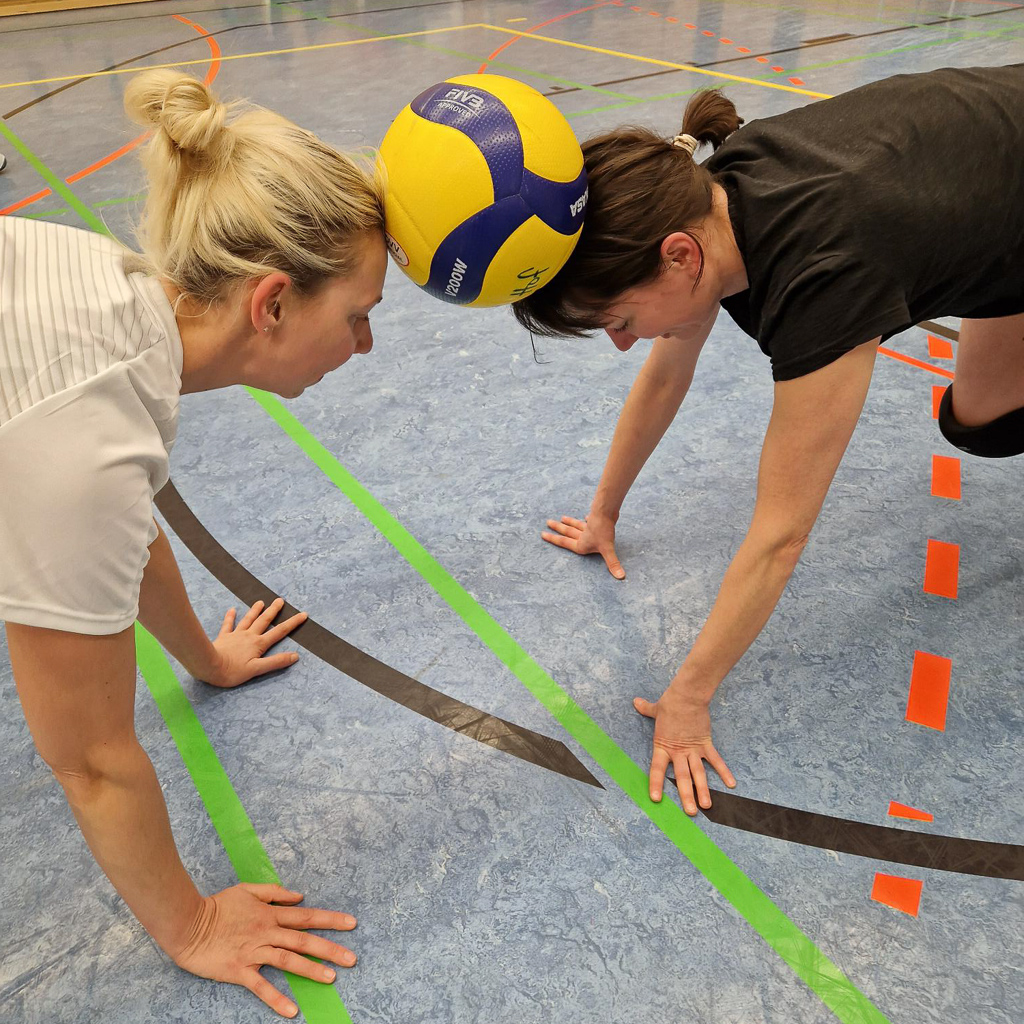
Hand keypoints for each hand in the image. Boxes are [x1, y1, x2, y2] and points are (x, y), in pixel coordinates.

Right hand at [171, 883, 356, 1018]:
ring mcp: (253, 951)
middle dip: (330, 949)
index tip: (351, 924)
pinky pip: (260, 986)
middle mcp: (266, 932)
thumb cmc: (216, 906)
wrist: (187, 923)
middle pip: (303, 940)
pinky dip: (276, 998)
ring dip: (310, 970)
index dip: (330, 919)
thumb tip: (299, 896)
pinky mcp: (239, 970)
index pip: (306, 916)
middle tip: (352, 959)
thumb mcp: (247, 890)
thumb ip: (274, 892)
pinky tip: (291, 1010)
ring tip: (331, 978)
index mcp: (270, 914)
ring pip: (288, 960)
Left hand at [205, 598, 307, 687]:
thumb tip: (295, 656)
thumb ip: (276, 662)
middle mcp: (249, 636)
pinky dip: (230, 617)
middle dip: (274, 611)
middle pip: (264, 621)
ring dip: (255, 610)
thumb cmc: (233, 671)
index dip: (292, 623)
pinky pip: (228, 624)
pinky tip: (232, 610)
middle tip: (280, 600)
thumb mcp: (257, 669)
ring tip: (261, 602)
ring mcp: (236, 635)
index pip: (279, 632)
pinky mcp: (224, 637)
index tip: (303, 614)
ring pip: (248, 620)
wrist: (208, 665)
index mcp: (259, 644)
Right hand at [541, 513, 624, 578]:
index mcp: (580, 544)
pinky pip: (589, 520)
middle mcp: (582, 535)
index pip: (564, 542)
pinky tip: (586, 517)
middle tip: (547, 522)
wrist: (606, 513)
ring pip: (576, 525)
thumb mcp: (608, 550)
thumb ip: (612, 564)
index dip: (553, 539)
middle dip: (557, 528)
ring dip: (569, 522)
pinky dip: (587, 519)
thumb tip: (621, 577)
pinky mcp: (595, 520)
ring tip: (561, 518)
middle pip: (567, 532)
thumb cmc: (604, 532)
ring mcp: (588, 527)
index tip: (543, 534)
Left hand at [633, 689, 735, 814]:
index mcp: (663, 746)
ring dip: (703, 790)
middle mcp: (678, 751)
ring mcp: (694, 749)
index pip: (656, 768)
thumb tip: (635, 701)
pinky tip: (731, 784)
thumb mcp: (655, 709)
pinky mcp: (706, 743)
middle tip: (690, 812)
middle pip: (682, 777)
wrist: (688, 695)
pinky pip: (716, 760)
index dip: (655, 784)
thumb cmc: (671, 702)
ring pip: (699, 773)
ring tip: (707, 806)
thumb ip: (646, 709)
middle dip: (686, 795)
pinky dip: (724, 771)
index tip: (655, 799)